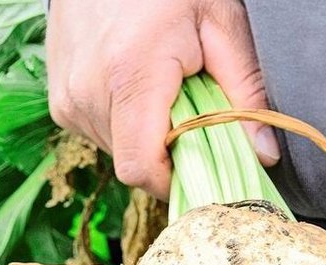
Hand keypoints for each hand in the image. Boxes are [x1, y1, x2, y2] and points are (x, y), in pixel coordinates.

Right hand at [46, 0, 279, 199]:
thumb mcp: (221, 23)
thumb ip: (246, 90)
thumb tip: (265, 155)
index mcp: (129, 75)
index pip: (143, 169)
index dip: (177, 180)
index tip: (206, 167)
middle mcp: (88, 95)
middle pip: (136, 163)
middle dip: (171, 151)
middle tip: (191, 107)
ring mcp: (67, 102)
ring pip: (120, 152)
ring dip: (149, 135)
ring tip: (162, 89)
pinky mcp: (60, 105)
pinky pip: (102, 136)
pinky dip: (127, 123)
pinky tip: (137, 85)